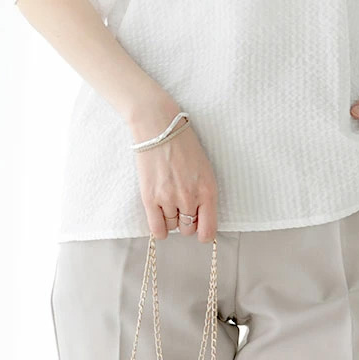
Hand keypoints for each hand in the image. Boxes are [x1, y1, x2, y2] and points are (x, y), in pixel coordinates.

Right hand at [131, 101, 217, 242]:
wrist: (159, 127)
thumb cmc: (184, 145)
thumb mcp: (204, 169)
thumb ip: (205, 195)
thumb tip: (200, 218)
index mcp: (208, 190)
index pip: (209, 230)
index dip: (204, 231)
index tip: (200, 225)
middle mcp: (189, 197)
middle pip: (189, 230)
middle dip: (187, 222)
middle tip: (182, 205)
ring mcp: (168, 199)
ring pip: (172, 227)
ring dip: (171, 218)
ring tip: (168, 198)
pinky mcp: (149, 198)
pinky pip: (156, 230)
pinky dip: (159, 228)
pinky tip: (159, 216)